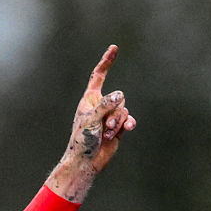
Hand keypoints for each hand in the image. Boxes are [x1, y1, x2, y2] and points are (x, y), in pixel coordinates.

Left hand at [47, 45, 135, 201]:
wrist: (86, 161)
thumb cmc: (82, 140)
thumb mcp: (91, 119)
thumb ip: (106, 105)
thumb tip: (120, 94)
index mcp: (89, 100)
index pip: (98, 76)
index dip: (106, 62)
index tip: (114, 48)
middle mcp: (100, 105)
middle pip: (118, 97)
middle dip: (114, 112)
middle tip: (103, 127)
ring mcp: (110, 116)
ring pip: (124, 109)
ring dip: (117, 122)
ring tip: (107, 133)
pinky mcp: (117, 127)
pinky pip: (129, 119)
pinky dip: (127, 124)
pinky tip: (127, 129)